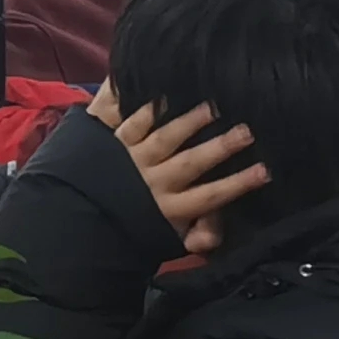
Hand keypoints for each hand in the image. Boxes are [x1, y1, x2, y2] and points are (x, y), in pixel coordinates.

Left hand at [109, 97, 270, 254]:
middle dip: (221, 147)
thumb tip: (210, 240)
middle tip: (247, 131)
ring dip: (189, 123)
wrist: (74, 225)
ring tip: (211, 107)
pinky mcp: (110, 144)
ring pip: (165, 138)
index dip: (238, 184)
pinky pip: (131, 124)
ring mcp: (132, 160)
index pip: (211, 196)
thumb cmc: (125, 234)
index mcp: (169, 208)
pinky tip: (161, 94)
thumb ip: (193, 239)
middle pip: (193, 162)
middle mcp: (153, 182)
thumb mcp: (163, 244)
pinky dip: (146, 109)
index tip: (264, 171)